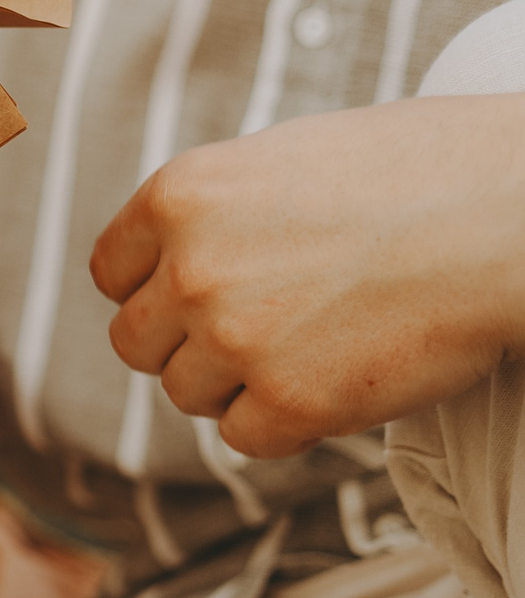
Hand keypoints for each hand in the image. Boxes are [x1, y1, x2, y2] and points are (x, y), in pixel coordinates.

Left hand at [92, 96, 524, 457]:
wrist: (509, 215)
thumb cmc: (419, 174)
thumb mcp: (286, 161)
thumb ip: (217, 214)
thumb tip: (173, 264)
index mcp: (180, 195)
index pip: (111, 273)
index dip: (154, 291)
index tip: (196, 297)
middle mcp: (190, 268)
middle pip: (135, 342)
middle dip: (186, 344)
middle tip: (258, 331)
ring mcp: (235, 338)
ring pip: (188, 393)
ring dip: (237, 384)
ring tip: (312, 346)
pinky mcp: (291, 401)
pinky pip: (246, 436)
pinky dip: (284, 422)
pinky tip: (335, 380)